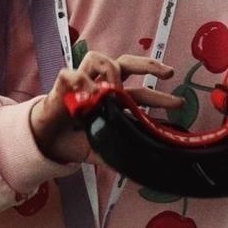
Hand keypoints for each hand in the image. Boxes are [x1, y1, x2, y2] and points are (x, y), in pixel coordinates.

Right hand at [30, 51, 183, 163]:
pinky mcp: (63, 83)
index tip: (179, 104)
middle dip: (149, 65)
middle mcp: (101, 83)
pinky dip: (81, 80)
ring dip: (112, 72)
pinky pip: (73, 74)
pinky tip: (88, 91)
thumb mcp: (104, 148)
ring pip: (101, 59)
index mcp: (114, 98)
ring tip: (115, 91)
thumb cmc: (77, 139)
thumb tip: (145, 168)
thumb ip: (122, 153)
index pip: (141, 92)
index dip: (160, 97)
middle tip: (168, 73)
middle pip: (127, 63)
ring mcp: (83, 80)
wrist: (47, 140)